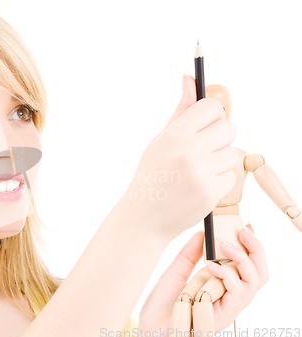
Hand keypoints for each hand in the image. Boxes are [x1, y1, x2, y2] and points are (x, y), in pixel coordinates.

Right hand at [127, 76, 238, 237]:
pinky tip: (200, 186)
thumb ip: (181, 110)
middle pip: (229, 127)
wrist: (144, 217)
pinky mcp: (211, 194)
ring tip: (198, 170)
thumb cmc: (152, 175)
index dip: (211, 114)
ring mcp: (202, 174)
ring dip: (220, 160)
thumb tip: (190, 78)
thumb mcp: (160, 140)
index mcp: (175, 135)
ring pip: (232, 153)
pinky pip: (231, 176)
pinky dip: (219, 180)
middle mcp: (189, 152)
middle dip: (220, 136)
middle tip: (203, 148)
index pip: (212, 108)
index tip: (204, 123)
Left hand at [137, 225, 267, 336]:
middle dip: (256, 249)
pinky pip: (236, 292)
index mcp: (220, 286)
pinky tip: (210, 265)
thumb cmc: (162, 308)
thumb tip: (202, 233)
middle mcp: (228, 297)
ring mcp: (227, 307)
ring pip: (254, 281)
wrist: (150, 332)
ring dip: (242, 258)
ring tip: (225, 245)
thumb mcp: (174, 275)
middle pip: (259, 273)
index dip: (251, 247)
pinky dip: (226, 274)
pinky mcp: (222, 316)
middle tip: (243, 231)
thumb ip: (188, 256)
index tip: (246, 226)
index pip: (246, 266)